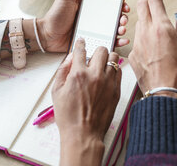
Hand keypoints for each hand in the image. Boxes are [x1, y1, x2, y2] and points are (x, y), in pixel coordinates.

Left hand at [37, 0, 129, 51]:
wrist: (47, 35)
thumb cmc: (54, 16)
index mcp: (89, 9)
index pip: (109, 6)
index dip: (119, 6)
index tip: (124, 7)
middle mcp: (93, 20)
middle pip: (114, 19)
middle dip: (122, 19)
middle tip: (123, 20)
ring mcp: (93, 32)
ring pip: (112, 31)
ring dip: (121, 30)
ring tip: (122, 30)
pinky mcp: (92, 42)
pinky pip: (106, 42)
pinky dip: (116, 42)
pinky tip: (121, 41)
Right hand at [52, 39, 121, 165]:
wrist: (83, 133)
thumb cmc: (68, 116)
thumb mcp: (56, 92)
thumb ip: (63, 71)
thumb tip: (70, 58)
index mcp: (78, 74)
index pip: (80, 50)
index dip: (80, 44)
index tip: (81, 42)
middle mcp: (94, 75)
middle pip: (102, 50)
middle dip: (96, 50)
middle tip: (94, 56)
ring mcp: (108, 82)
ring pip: (114, 58)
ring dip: (108, 58)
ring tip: (102, 64)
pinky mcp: (117, 90)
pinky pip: (120, 71)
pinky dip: (115, 69)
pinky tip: (108, 74)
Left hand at [129, 0, 176, 98]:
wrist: (164, 93)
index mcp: (162, 29)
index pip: (154, 1)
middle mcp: (146, 34)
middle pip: (141, 7)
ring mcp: (137, 44)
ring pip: (138, 22)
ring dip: (144, 15)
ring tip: (152, 16)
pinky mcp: (133, 55)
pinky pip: (137, 38)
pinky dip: (143, 33)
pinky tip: (150, 39)